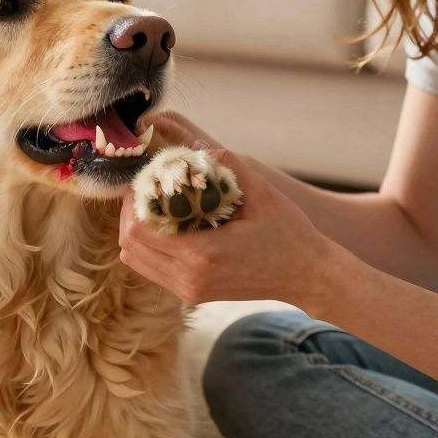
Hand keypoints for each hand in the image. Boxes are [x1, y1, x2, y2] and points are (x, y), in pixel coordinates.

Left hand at [118, 117, 342, 306]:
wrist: (308, 276)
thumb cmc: (288, 232)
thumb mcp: (260, 192)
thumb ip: (225, 164)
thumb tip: (194, 142)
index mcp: (201, 255)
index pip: (139, 230)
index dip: (132, 201)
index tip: (144, 179)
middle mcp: (189, 278)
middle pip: (130, 247)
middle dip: (129, 214)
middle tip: (143, 189)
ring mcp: (190, 291)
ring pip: (136, 261)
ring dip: (136, 231)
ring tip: (152, 205)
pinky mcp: (193, 295)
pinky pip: (153, 270)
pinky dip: (149, 246)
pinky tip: (167, 224)